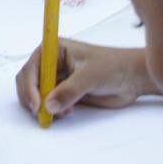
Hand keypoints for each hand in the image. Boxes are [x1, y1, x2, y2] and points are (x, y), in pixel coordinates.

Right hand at [14, 41, 154, 119]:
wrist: (134, 78)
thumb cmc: (113, 67)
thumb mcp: (89, 76)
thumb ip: (68, 91)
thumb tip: (47, 106)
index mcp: (54, 49)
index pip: (31, 68)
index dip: (29, 86)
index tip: (36, 104)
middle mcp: (52, 62)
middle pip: (29, 81)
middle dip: (33, 98)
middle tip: (41, 113)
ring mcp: (58, 77)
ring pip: (37, 94)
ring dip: (44, 106)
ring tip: (61, 112)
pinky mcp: (65, 91)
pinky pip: (50, 102)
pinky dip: (53, 110)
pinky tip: (67, 112)